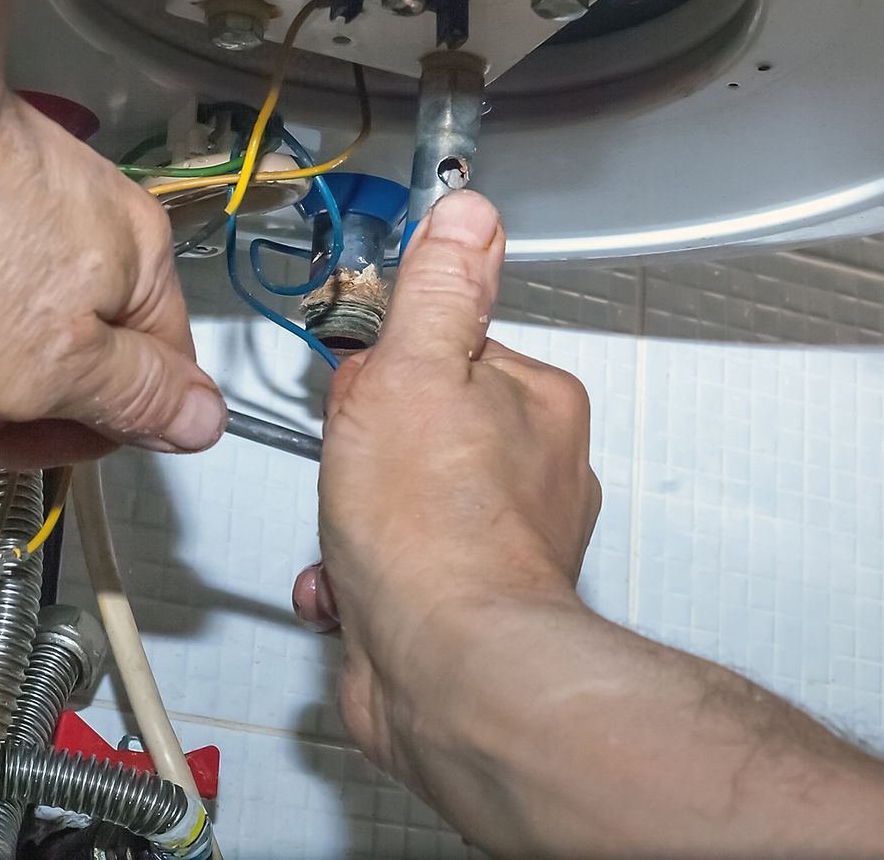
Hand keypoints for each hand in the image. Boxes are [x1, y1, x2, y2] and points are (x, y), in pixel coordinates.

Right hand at [291, 193, 600, 774]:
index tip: (367, 390)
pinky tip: (347, 589)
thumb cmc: (434, 527)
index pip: (446, 351)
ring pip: (396, 503)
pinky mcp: (463, 607)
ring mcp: (499, 545)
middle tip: (356, 470)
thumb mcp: (415, 369)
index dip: (388, 368)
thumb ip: (438, 289)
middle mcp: (533, 472)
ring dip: (350, 522)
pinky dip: (353, 581)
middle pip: (416, 426)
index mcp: (535, 404)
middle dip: (364, 451)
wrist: (445, 670)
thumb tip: (468, 212)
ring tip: (351, 539)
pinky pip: (389, 572)